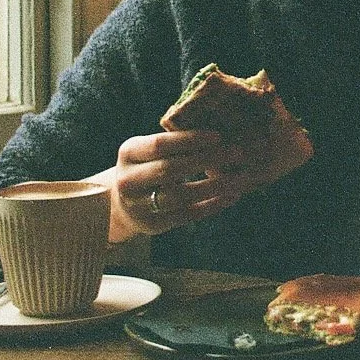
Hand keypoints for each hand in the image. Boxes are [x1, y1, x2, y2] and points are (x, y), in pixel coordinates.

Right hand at [110, 128, 291, 236]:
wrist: (120, 204)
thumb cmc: (146, 167)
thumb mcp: (147, 151)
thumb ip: (173, 142)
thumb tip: (219, 134)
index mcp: (129, 153)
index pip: (160, 144)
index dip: (190, 140)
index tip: (218, 136)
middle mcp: (129, 180)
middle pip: (171, 169)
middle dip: (207, 160)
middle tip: (237, 153)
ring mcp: (138, 205)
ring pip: (180, 196)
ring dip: (214, 186)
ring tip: (239, 178)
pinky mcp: (152, 225)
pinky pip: (186, 215)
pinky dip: (211, 205)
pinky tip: (230, 196)